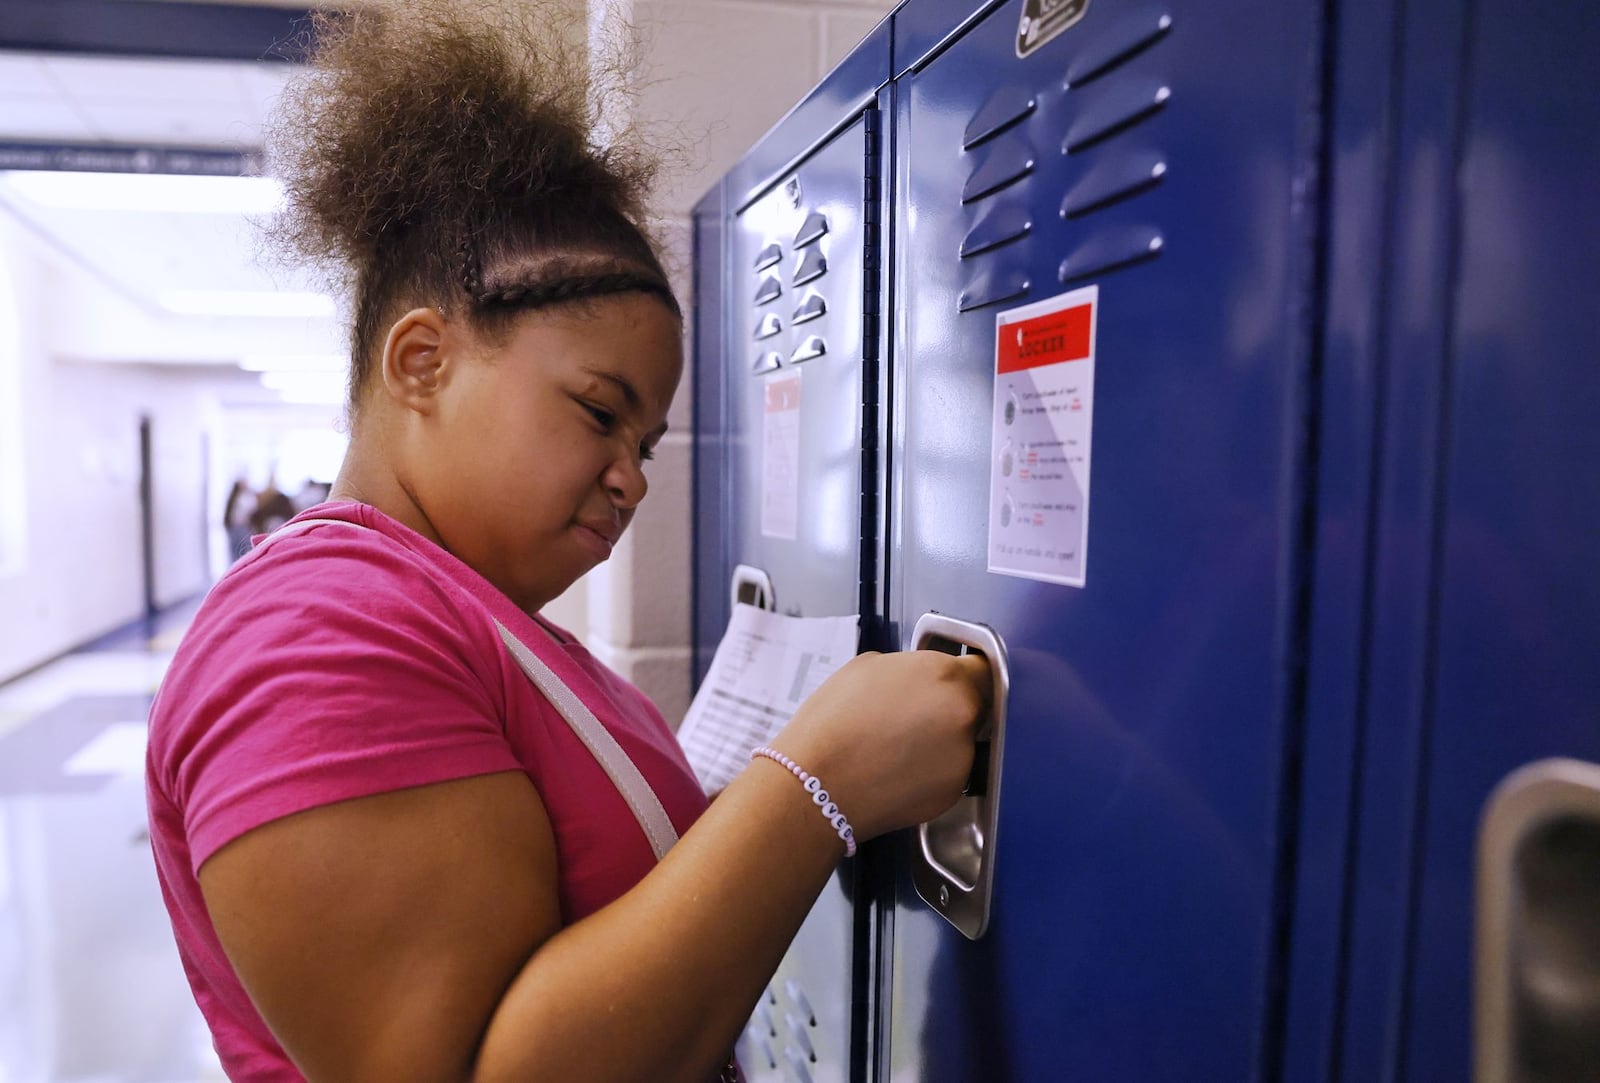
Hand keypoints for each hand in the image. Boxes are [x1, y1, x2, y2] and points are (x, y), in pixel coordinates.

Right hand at [772, 649, 991, 840]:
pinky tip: (898, 769)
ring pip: (962, 740)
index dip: (965, 674)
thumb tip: (922, 676)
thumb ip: (910, 668)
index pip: (982, 667)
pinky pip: (951, 772)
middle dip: (950, 707)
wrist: (816, 785)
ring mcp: (962, 755)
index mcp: (944, 674)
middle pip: (975, 704)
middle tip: (913, 716)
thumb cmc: (832, 725)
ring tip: (898, 746)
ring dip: (942, 741)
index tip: (955, 680)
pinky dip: (932, 771)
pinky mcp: (954, 791)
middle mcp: (962, 713)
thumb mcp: (867, 667)